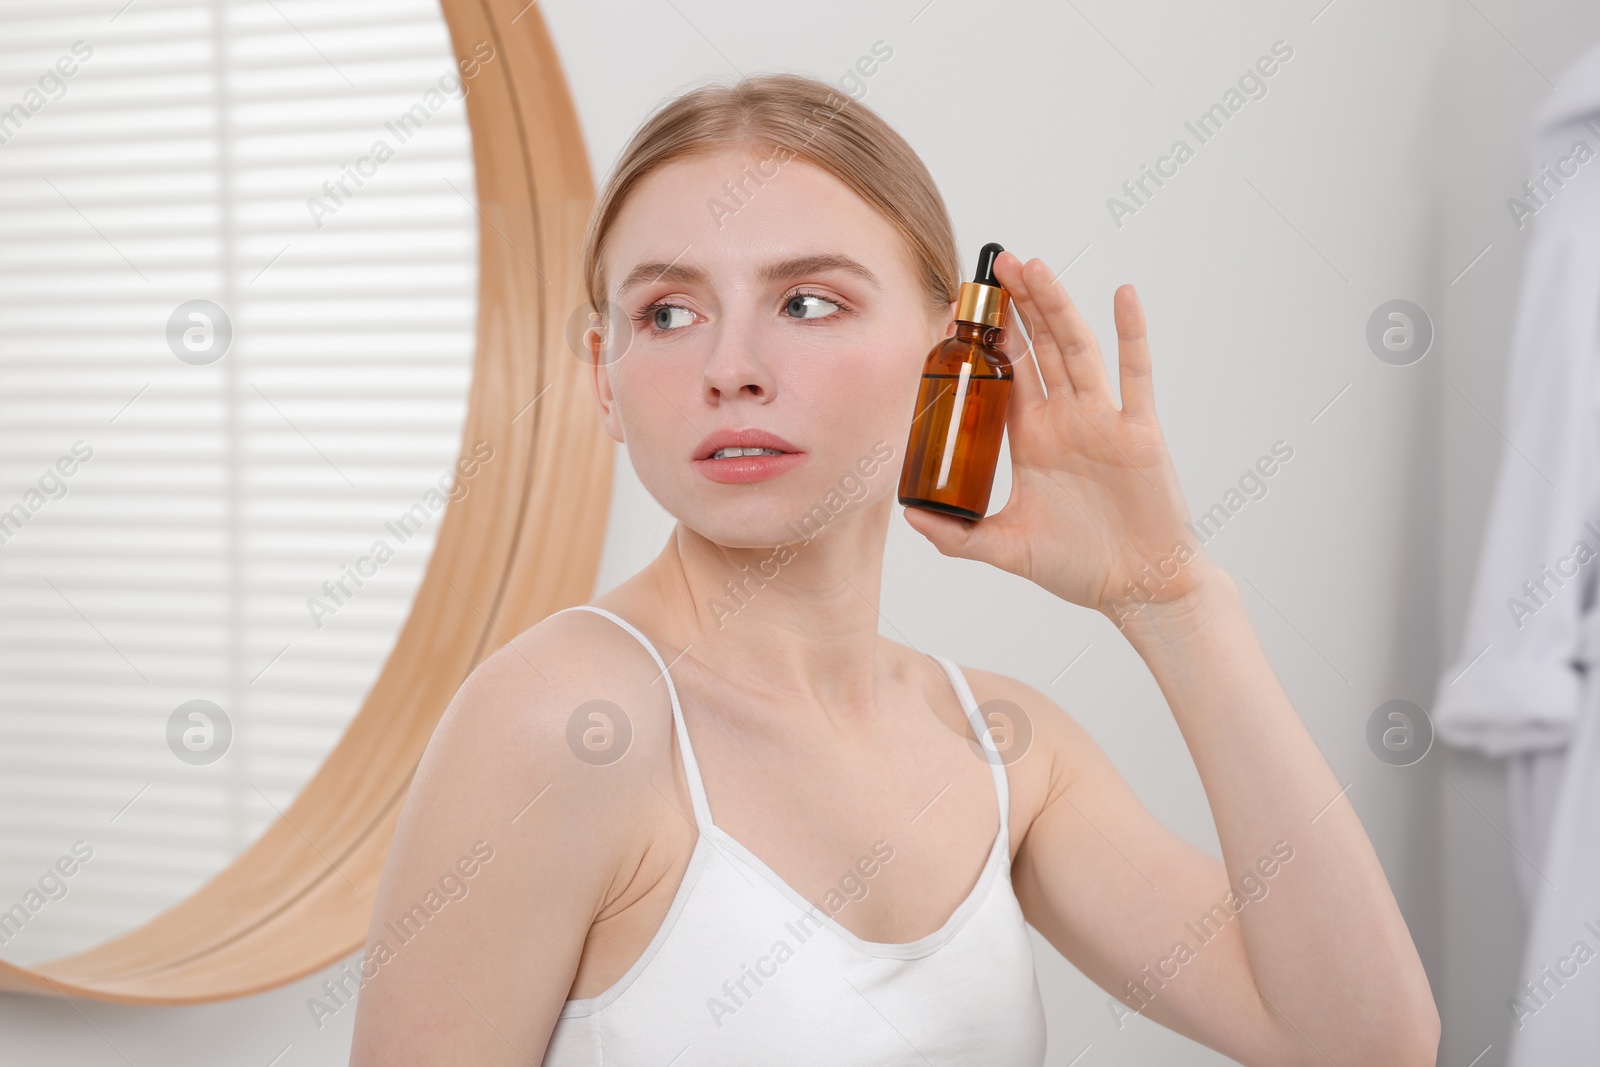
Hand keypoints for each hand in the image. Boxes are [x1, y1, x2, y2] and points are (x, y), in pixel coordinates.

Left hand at [901, 251, 1219, 627]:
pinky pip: (1135, 375)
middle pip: (1038, 349)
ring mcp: (1103, 421)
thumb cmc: (1080, 567)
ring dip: (1057, 306)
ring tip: (1034, 266)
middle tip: (995, 265)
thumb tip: (909, 517)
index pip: (1006, 376)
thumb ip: (957, 535)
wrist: (1139, 587)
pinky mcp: (1139, 431)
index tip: (964, 308)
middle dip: (1018, 307)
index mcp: (1033, 439)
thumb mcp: (1006, 549)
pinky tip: (1124, 295)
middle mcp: (1066, 420)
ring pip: (1076, 350)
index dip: (988, 341)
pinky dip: (1132, 334)